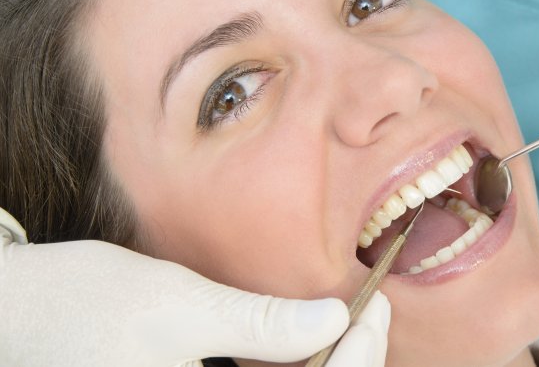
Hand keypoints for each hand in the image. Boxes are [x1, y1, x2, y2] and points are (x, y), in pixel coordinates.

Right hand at [0, 208, 388, 366]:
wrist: (22, 315)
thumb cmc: (87, 306)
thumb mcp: (178, 308)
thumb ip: (256, 324)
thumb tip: (334, 320)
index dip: (358, 357)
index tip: (375, 305)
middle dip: (351, 364)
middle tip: (371, 312)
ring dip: (329, 366)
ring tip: (352, 323)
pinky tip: (308, 343)